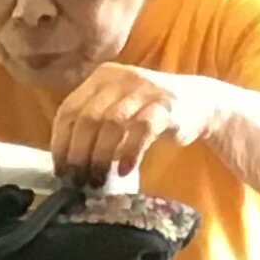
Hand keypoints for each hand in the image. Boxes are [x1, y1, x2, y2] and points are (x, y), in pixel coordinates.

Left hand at [50, 65, 214, 185]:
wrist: (199, 102)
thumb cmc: (146, 113)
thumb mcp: (114, 109)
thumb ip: (90, 125)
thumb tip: (62, 163)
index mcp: (102, 77)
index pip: (69, 110)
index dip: (60, 143)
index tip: (61, 170)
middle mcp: (121, 78)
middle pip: (87, 119)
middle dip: (78, 155)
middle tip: (78, 181)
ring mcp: (145, 89)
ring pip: (111, 125)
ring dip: (100, 158)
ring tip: (98, 180)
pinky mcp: (166, 105)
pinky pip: (141, 131)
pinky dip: (129, 154)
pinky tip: (125, 170)